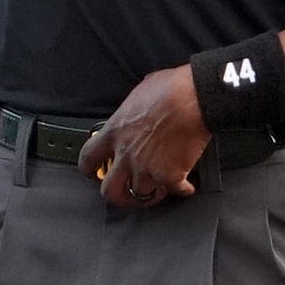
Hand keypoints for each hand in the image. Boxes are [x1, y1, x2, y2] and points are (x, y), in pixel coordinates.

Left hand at [77, 64, 211, 206]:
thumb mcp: (138, 93)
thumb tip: (137, 110)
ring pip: (142, 195)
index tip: (93, 173)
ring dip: (152, 191)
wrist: (195, 97)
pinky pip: (176, 192)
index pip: (88, 158)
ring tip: (160, 187)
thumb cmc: (171, 89)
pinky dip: (183, 190)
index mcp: (115, 132)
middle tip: (125, 193)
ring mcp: (148, 169)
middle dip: (117, 195)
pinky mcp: (171, 176)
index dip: (89, 169)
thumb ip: (131, 110)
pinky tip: (186, 187)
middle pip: (110, 191)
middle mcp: (127, 155)